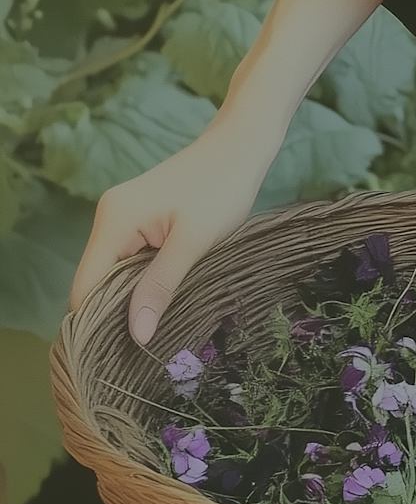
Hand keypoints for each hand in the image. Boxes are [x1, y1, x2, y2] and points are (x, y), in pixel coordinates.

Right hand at [69, 119, 273, 346]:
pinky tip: (162, 299)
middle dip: (115, 315)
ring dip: (132, 298)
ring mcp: (123, 216)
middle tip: (142, 351)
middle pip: (97, 282)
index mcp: (114, 221)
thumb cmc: (222, 188)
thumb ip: (160, 286)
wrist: (241, 145)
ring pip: (115, 273)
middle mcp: (109, 218)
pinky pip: (130, 259)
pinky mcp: (140, 218)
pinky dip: (142, 280)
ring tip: (156, 329)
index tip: (117, 358)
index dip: (96, 324)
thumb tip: (136, 335)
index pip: (85, 287)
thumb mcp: (193, 243)